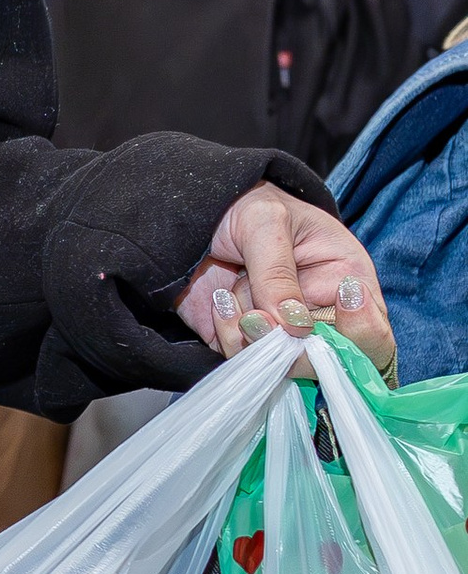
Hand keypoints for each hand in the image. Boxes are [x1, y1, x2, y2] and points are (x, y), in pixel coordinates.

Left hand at [176, 184, 397, 376]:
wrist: (199, 214)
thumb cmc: (249, 206)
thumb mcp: (267, 221)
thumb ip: (278, 272)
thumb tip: (293, 325)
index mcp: (348, 283)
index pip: (375, 334)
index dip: (363, 334)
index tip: (331, 308)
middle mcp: (322, 317)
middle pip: (329, 364)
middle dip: (291, 346)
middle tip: (257, 315)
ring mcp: (284, 334)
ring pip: (281, 367)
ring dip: (251, 334)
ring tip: (234, 290)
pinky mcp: (248, 344)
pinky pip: (243, 361)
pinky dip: (227, 335)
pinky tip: (220, 301)